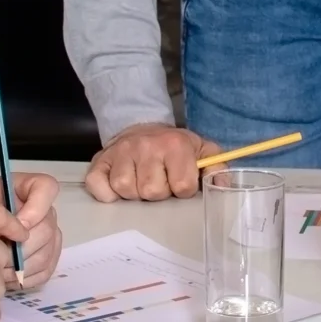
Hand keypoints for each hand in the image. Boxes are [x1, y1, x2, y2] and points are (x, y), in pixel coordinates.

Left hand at [0, 174, 63, 288]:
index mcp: (25, 188)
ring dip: (19, 265)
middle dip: (20, 247)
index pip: (47, 188)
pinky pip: (45, 270)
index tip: (17, 226)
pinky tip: (5, 276)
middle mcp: (43, 210)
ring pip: (45, 253)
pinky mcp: (47, 257)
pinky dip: (24, 277)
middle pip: (47, 229)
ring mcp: (49, 234)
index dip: (36, 208)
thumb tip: (20, 229)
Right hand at [85, 122, 218, 202]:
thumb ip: (216, 167)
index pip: (182, 186)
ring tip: (141, 181)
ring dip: (134, 193)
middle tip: (159, 180)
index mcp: (175, 144)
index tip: (180, 181)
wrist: (142, 128)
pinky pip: (99, 187)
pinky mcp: (100, 161)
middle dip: (158, 192)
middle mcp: (146, 146)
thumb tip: (222, 186)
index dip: (183, 189)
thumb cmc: (174, 146)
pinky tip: (119, 185)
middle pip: (152, 191)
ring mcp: (120, 153)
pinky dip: (107, 193)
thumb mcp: (202, 150)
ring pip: (126, 190)